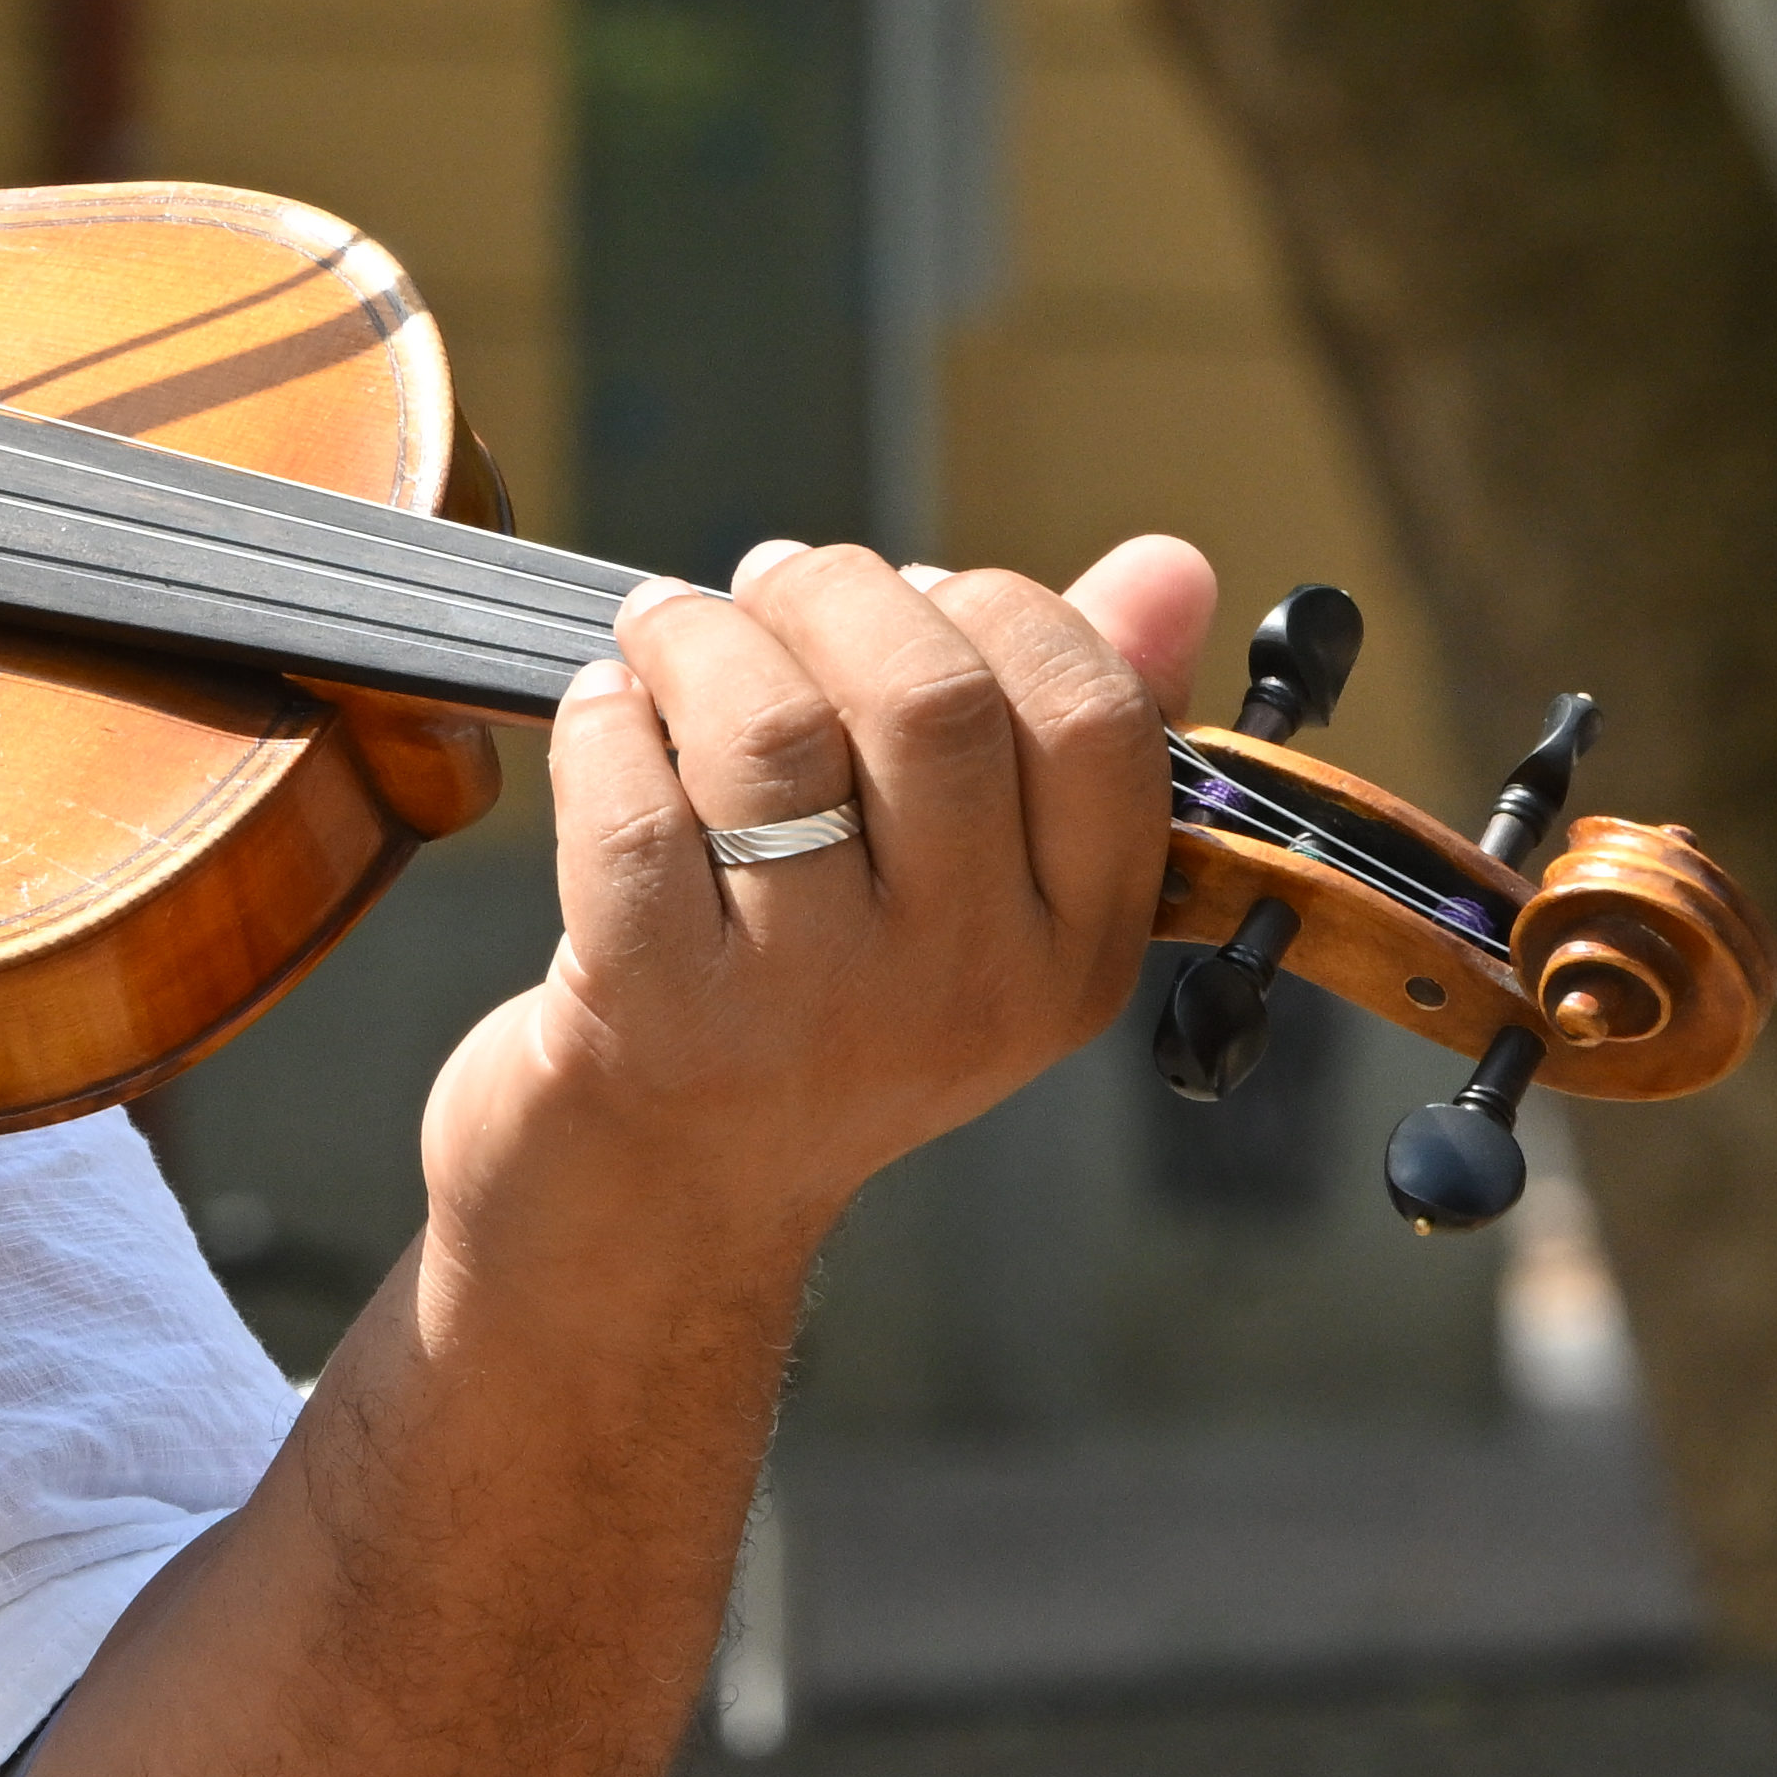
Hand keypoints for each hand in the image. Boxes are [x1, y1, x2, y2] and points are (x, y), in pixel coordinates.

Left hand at [420, 533, 1220, 1282]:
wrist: (658, 1211)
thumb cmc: (812, 1015)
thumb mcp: (971, 896)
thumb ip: (1070, 722)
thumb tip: (1172, 565)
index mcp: (1072, 949)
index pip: (1095, 718)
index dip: (999, 605)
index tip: (917, 587)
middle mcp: (962, 989)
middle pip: (932, 698)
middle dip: (835, 592)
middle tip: (768, 585)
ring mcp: (811, 1011)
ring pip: (773, 733)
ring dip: (701, 638)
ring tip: (667, 634)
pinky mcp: (656, 1019)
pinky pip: (630, 807)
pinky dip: (604, 723)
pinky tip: (605, 714)